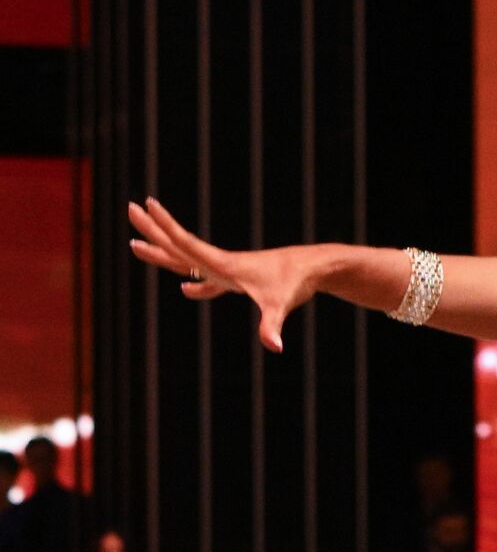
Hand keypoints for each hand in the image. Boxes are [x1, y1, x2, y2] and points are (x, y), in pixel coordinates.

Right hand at [128, 198, 315, 352]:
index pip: (185, 243)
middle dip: (153, 229)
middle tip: (129, 208)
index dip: (163, 227)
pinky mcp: (240, 280)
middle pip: (179, 245)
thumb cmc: (295, 284)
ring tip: (138, 244)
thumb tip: (274, 346)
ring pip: (189, 261)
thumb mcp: (280, 306)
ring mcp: (229, 271)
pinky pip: (210, 280)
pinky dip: (196, 284)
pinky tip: (186, 289)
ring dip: (165, 252)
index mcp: (223, 265)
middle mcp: (221, 263)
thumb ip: (271, 326)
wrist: (312, 269)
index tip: (144, 205)